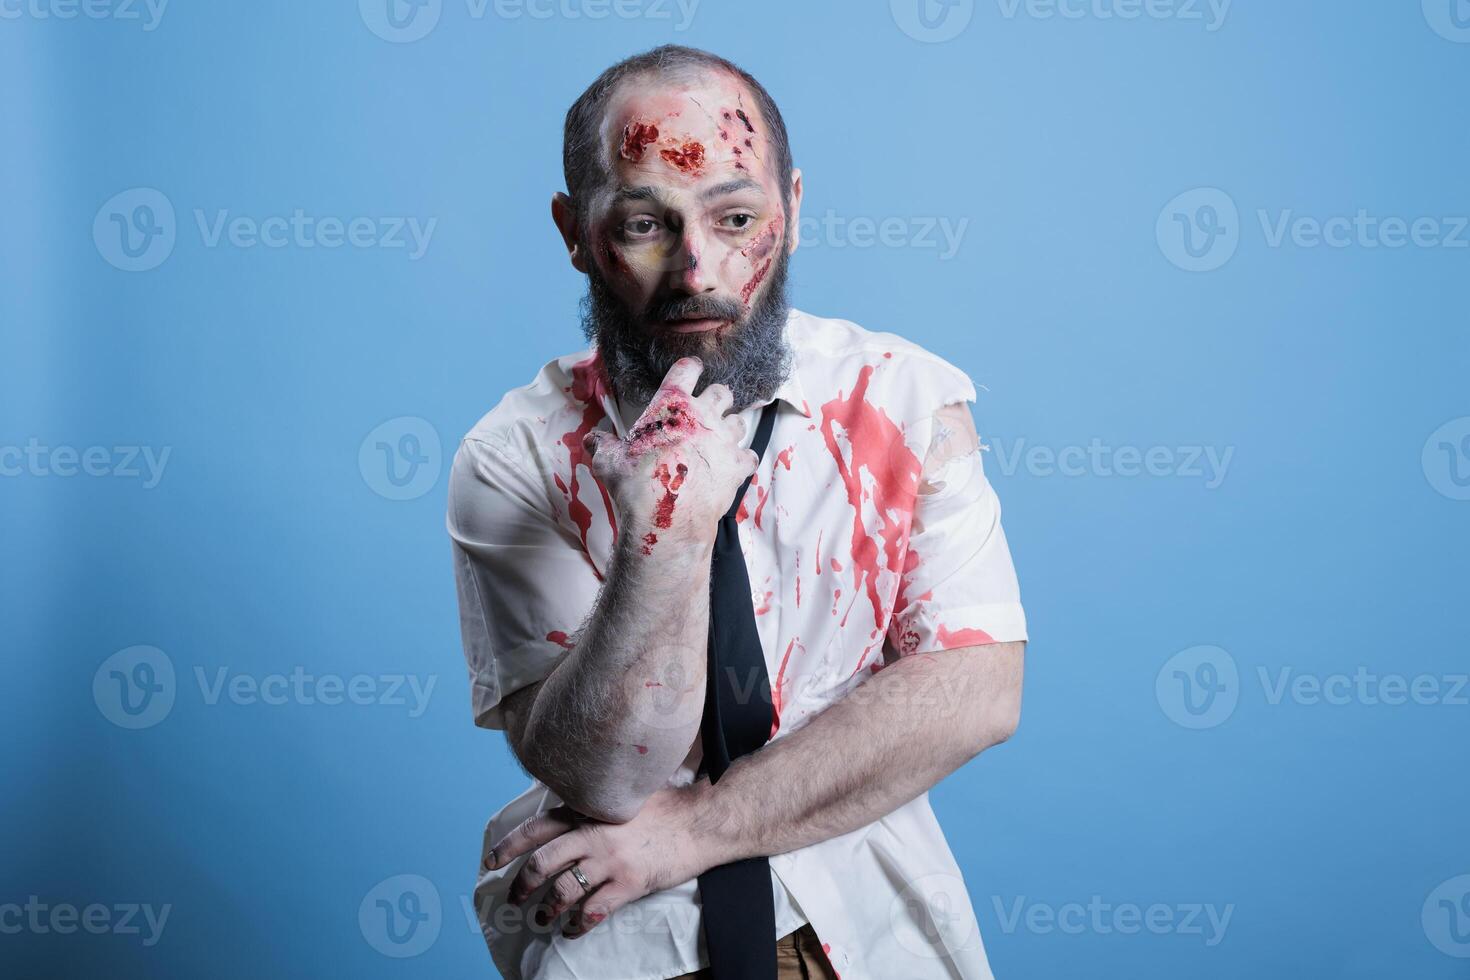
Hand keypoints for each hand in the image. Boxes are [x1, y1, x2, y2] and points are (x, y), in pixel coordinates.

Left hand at [486, 786, 710, 937]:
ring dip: (547, 908)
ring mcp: (610, 859)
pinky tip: (572, 929)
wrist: (700, 820)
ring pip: (563, 890)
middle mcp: (593, 833)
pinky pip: (592, 910)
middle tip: (514, 898)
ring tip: (543, 918)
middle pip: (542, 862)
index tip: (491, 861)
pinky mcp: (628, 883)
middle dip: (522, 884)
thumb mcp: (622, 796)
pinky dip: (576, 925)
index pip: (537, 827)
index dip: (509, 845)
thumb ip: (593, 806)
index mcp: (588, 810)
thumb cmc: (665, 807)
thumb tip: (567, 816)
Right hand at [583, 356, 755, 547]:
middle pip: (722, 392)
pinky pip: (748, 455)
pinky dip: (742, 459)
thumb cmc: (636, 484)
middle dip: (717, 397)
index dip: (689, 368)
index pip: (686, 370)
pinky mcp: (737, 466)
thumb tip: (593, 439)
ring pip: (738, 422)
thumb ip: (602, 445)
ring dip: (729, 427)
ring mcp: (724, 440)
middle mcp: (703, 415)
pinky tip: (732, 466)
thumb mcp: (608, 461)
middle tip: (708, 408)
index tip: (691, 370)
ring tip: (718, 439)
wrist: (666, 518)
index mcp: (672, 405)